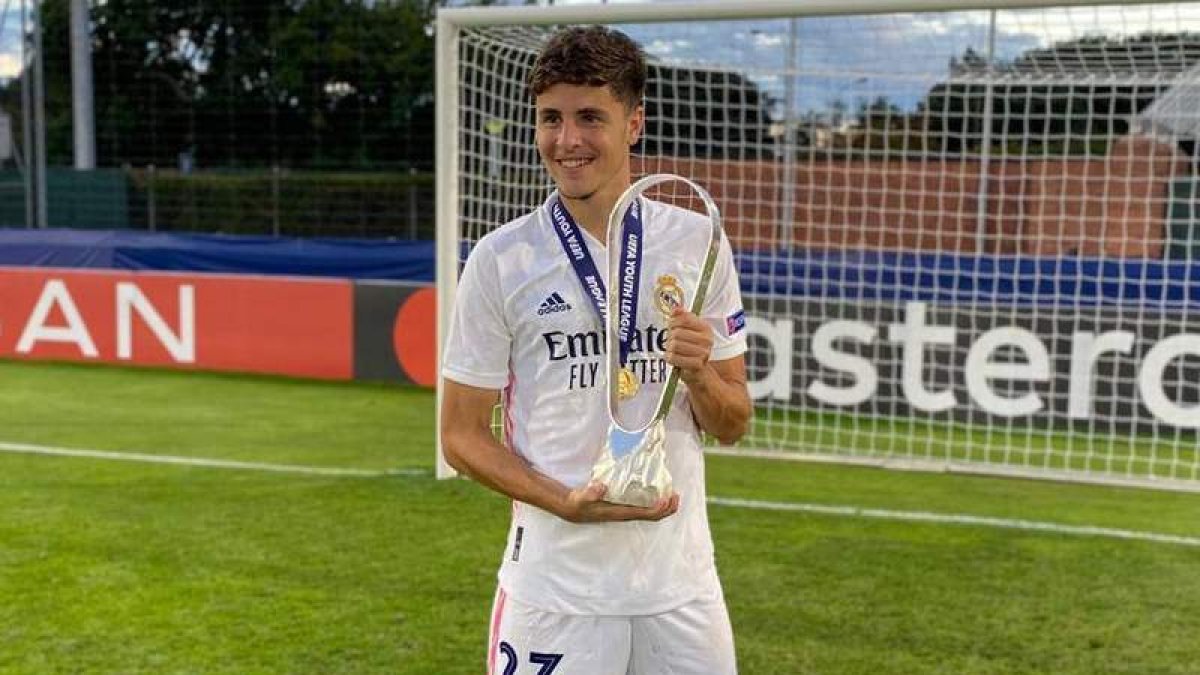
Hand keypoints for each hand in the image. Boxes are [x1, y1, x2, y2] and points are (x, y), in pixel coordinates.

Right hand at [561, 482, 679, 522]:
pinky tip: (655, 490)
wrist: (572, 508)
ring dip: (663, 505)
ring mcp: (625, 511)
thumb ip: (590, 493)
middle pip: (653, 516)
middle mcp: (626, 514)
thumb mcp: (582, 497)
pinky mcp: (623, 507)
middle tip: (676, 496)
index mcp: (620, 512)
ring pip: (650, 512)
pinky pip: (643, 507)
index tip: (667, 498)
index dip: (659, 509)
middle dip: (667, 508)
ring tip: (671, 494)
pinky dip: (653, 500)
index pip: (645, 514)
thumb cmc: (579, 503)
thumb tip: (601, 487)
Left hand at [665, 306, 712, 383]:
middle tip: (672, 342)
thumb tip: (676, 309)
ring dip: (669, 348)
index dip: (673, 322)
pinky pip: (674, 357)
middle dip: (670, 337)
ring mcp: (703, 352)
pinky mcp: (697, 364)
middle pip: (677, 332)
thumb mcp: (687, 330)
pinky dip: (670, 358)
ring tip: (674, 351)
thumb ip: (682, 317)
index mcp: (706, 328)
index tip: (672, 327)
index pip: (684, 318)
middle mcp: (707, 339)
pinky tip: (674, 359)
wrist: (698, 372)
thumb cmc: (690, 348)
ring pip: (674, 344)